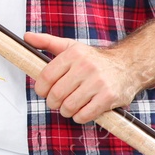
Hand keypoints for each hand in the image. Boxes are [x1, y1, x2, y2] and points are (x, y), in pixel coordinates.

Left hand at [24, 31, 143, 123]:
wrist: (128, 66)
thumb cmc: (94, 59)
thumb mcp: (71, 47)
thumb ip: (47, 42)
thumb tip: (26, 37)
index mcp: (73, 54)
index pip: (46, 76)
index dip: (40, 88)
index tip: (43, 92)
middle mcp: (85, 67)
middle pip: (56, 94)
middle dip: (52, 102)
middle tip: (56, 102)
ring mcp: (98, 83)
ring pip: (69, 106)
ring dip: (65, 111)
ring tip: (68, 107)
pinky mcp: (108, 97)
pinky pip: (85, 115)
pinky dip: (79, 117)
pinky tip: (80, 112)